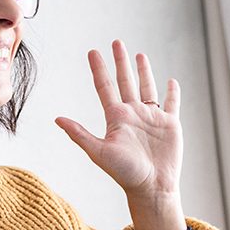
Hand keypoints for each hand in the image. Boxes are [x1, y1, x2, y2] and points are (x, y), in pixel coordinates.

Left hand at [55, 39, 182, 196]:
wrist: (152, 187)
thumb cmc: (125, 173)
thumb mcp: (99, 152)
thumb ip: (79, 134)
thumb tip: (57, 119)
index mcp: (116, 117)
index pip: (105, 86)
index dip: (99, 69)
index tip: (92, 51)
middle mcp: (133, 114)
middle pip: (125, 81)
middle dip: (121, 61)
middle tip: (116, 42)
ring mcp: (152, 118)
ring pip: (147, 87)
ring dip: (143, 71)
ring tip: (139, 55)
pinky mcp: (170, 124)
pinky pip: (171, 103)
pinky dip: (172, 92)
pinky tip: (171, 81)